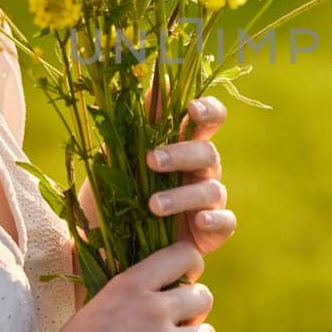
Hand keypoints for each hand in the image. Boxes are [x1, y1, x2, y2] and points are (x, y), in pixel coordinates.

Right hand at [24, 240, 216, 331]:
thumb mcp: (93, 309)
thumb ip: (128, 296)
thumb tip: (158, 291)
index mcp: (130, 285)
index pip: (185, 254)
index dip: (191, 270)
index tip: (182, 286)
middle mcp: (153, 309)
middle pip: (203, 296)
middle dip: (194, 314)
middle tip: (176, 331)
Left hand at [71, 92, 235, 306]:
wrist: (104, 250)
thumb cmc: (114, 198)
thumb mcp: (117, 158)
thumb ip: (139, 123)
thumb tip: (156, 81)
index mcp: (182, 146)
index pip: (208, 119)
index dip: (207, 110)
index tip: (191, 110)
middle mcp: (200, 172)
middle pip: (208, 152)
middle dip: (181, 154)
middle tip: (151, 161)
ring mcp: (208, 202)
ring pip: (213, 189)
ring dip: (183, 194)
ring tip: (153, 205)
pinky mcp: (211, 233)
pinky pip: (226, 222)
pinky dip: (215, 219)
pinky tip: (198, 221)